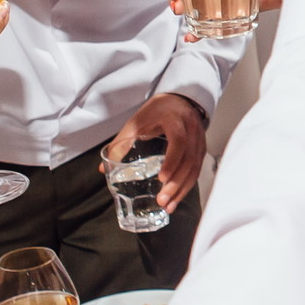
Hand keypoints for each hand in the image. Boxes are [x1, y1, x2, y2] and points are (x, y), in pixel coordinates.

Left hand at [105, 91, 207, 211]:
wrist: (180, 100)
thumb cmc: (158, 110)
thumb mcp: (137, 122)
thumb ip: (121, 143)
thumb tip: (104, 168)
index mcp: (175, 120)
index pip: (178, 141)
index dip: (172, 161)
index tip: (161, 178)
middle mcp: (191, 130)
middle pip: (189, 160)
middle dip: (176, 183)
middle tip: (162, 200)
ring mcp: (199, 140)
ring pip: (195, 168)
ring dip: (182, 189)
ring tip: (169, 205)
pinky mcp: (200, 149)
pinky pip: (197, 170)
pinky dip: (187, 185)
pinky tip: (177, 197)